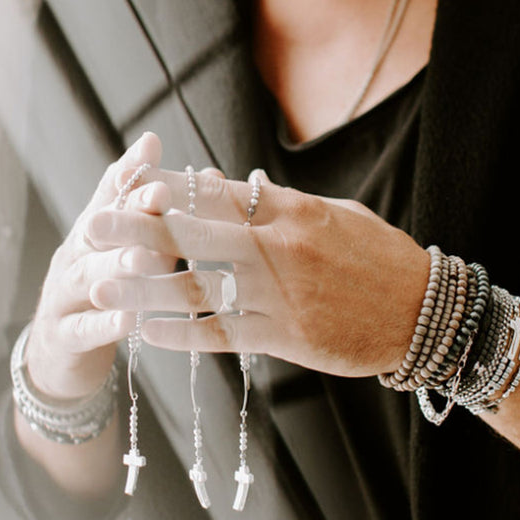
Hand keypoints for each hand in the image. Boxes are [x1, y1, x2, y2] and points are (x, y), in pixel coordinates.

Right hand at [23, 132, 182, 400]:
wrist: (60, 353)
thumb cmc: (109, 291)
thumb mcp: (134, 251)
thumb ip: (166, 219)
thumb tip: (212, 177)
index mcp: (95, 231)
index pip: (110, 193)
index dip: (130, 171)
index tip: (153, 146)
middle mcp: (76, 254)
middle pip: (100, 228)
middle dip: (130, 211)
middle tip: (158, 195)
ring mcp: (64, 294)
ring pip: (89, 275)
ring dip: (116, 264)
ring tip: (142, 258)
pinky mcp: (64, 336)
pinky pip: (83, 328)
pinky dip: (105, 324)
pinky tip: (127, 321)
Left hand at [84, 170, 430, 377]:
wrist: (427, 314)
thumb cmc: (381, 259)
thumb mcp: (335, 214)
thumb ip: (280, 203)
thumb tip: (229, 183)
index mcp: (291, 210)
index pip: (216, 193)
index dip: (167, 190)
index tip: (127, 184)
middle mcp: (280, 248)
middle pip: (195, 235)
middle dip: (139, 230)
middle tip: (93, 225)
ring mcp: (280, 294)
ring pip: (199, 289)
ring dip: (144, 289)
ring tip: (101, 286)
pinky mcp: (285, 336)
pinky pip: (222, 333)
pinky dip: (181, 334)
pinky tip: (145, 333)